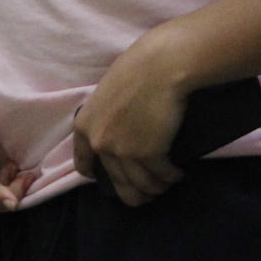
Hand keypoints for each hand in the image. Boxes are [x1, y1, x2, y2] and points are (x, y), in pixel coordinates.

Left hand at [71, 36, 188, 207]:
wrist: (158, 67)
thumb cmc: (134, 71)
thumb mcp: (105, 95)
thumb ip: (105, 119)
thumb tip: (115, 135)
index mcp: (84, 127)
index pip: (83, 165)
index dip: (96, 175)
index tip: (110, 180)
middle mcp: (100, 143)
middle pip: (118, 184)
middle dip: (135, 193)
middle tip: (149, 193)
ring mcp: (123, 151)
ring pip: (142, 186)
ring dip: (156, 188)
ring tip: (166, 182)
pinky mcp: (149, 155)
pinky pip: (162, 176)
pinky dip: (172, 177)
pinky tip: (177, 173)